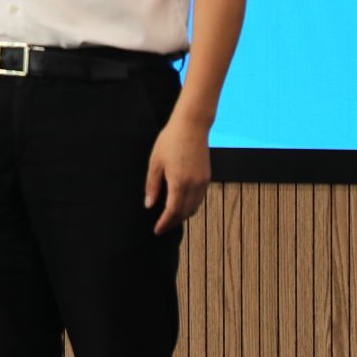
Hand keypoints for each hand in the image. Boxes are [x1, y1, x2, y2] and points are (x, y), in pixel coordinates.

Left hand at [143, 118, 210, 234]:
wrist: (192, 125)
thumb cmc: (170, 141)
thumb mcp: (155, 162)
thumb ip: (152, 185)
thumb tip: (149, 205)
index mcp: (179, 182)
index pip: (172, 212)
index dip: (164, 223)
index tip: (156, 230)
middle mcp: (194, 185)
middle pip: (184, 213)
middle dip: (173, 222)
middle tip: (161, 227)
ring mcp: (202, 182)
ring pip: (194, 207)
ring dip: (182, 216)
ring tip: (170, 218)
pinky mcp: (207, 177)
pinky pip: (199, 199)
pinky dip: (190, 206)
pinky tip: (181, 204)